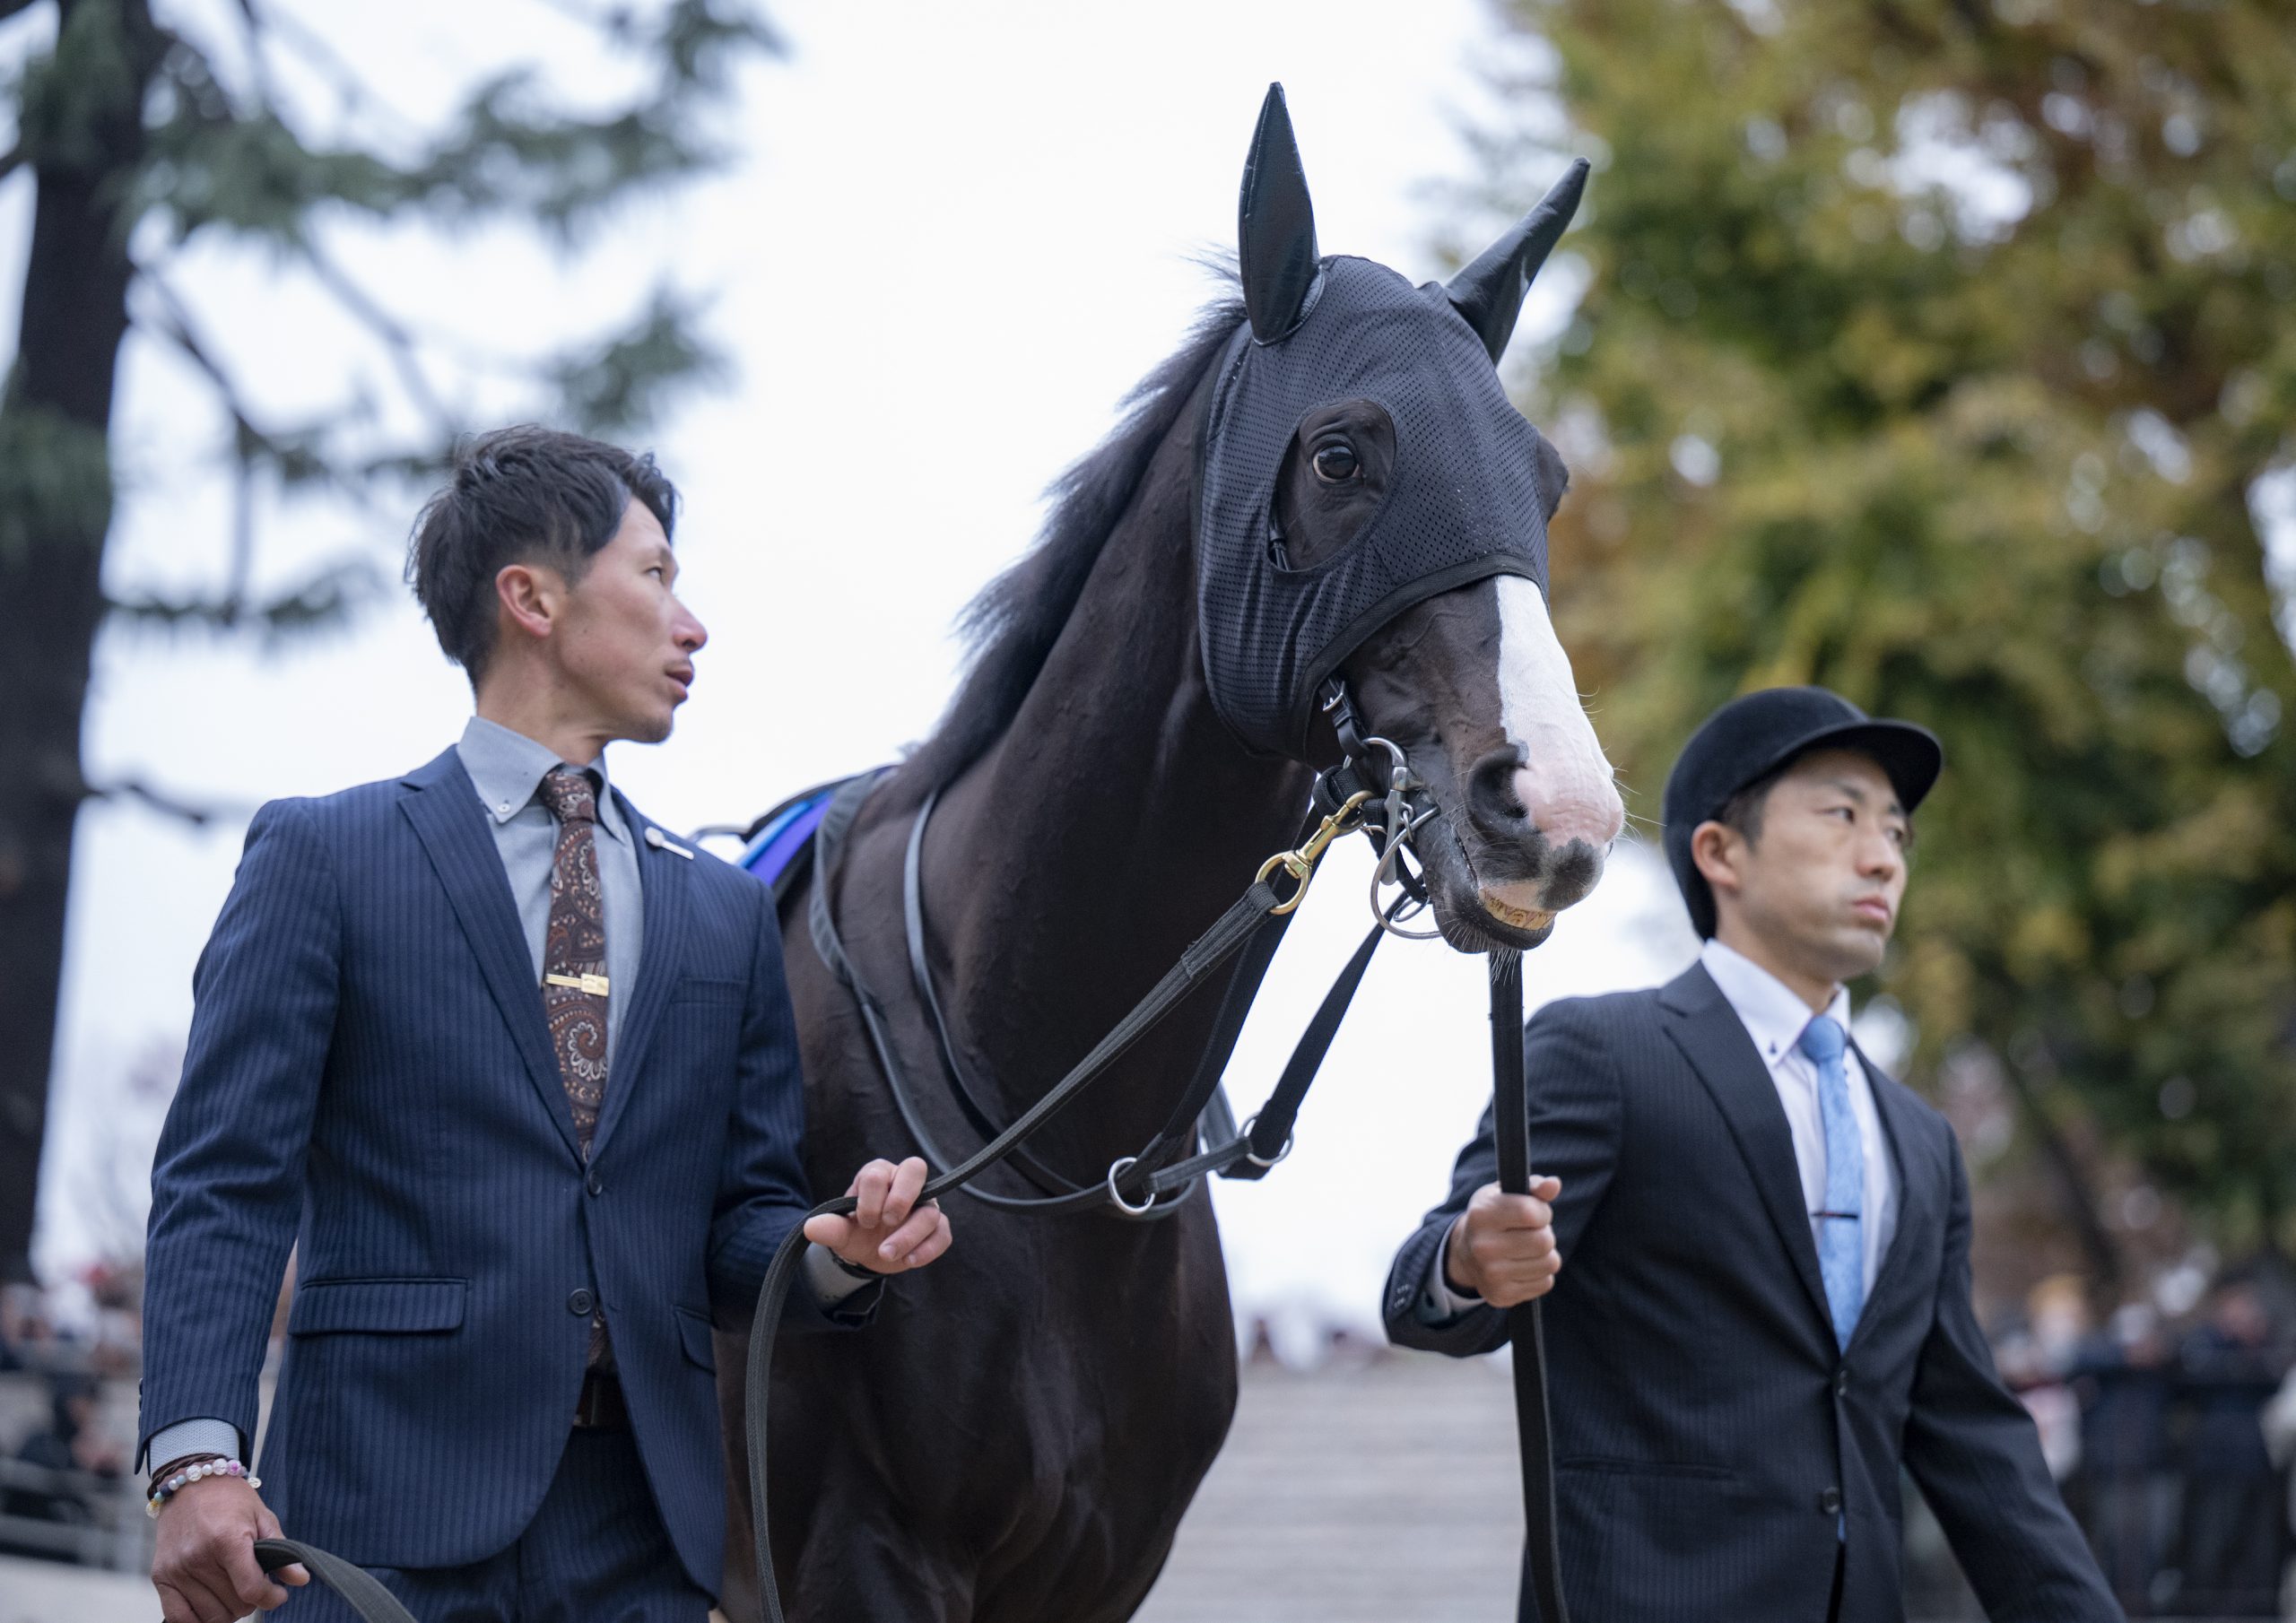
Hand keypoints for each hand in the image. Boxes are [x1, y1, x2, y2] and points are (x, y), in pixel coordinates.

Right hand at [152, 1473, 307, 1622]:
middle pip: (234, 1605)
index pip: (252, 1590)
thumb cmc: (231, 1499)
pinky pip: (178, 1619)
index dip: (272, 1598)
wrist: (191, 1484)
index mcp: (227, 1540)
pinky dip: (198, 1620)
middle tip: (253, 1584)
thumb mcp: (263, 1517)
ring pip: (211, 1617)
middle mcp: (198, 1557)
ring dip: (228, 1611)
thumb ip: (281, 1551)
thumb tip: (302, 1580)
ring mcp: (177, 1569)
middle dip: (251, 1601)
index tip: (278, 1594)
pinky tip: (211, 1605)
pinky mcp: (161, 1577)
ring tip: (234, 1592)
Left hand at [803, 1156, 951, 1273]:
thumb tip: (811, 1227)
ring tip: (886, 1254)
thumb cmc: (857, 1231)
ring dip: (908, 1235)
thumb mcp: (841, 1232)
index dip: (870, 1198)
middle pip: (915, 1169)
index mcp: (878, 1175)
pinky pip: (943, 1233)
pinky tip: (909, 1261)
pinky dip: (927, 1249)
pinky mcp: (937, 1227)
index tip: (863, 1221)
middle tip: (887, 1222)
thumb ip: (829, 1228)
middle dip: (900, 1197)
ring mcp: (925, 1204)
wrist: (871, 1253)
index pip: (878, 1173)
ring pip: (929, 1211)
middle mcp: (905, 1182)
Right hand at [1443, 1176, 1562, 1307]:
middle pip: (1544, 1241)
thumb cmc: (1493, 1216)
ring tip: (1527, 1249)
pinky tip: (1523, 1265)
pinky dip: (1540, 1274)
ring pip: (1550, 1263)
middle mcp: (1482, 1247)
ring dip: (1545, 1254)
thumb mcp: (1505, 1193)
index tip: (1534, 1213)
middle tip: (1531, 1232)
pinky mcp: (1502, 1295)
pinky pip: (1545, 1283)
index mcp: (1481, 1215)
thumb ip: (1533, 1186)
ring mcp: (1491, 1275)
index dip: (1542, 1212)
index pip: (1532, 1213)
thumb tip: (1553, 1184)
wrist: (1465, 1253)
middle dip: (1545, 1234)